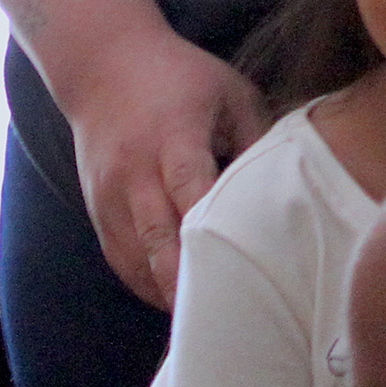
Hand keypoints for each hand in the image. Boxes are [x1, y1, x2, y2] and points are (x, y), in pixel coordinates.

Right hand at [52, 24, 269, 308]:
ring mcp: (110, 193)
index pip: (190, 188)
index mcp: (174, 135)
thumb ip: (258, 140)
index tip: (239, 270)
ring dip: (167, 293)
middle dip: (187, 282)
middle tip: (225, 320)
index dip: (212, 233)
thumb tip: (289, 194)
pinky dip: (148, 284)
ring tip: (208, 322)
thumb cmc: (181, 78)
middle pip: (157, 236)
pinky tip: (177, 300)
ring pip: (136, 258)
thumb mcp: (230, 93)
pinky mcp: (97, 209)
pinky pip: (122, 260)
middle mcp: (135, 168)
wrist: (102, 65)